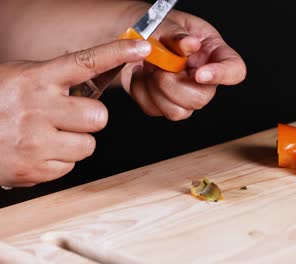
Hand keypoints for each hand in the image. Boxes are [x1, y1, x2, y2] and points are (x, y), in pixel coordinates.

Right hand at [0, 39, 151, 186]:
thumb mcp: (21, 79)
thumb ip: (58, 78)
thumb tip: (101, 71)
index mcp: (36, 79)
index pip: (85, 63)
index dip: (116, 53)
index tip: (140, 48)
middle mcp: (38, 108)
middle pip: (99, 117)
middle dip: (90, 120)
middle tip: (69, 118)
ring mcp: (35, 140)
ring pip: (88, 145)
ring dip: (75, 143)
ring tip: (49, 136)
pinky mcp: (35, 168)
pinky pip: (70, 166)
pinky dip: (59, 161)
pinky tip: (38, 151)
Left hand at [121, 10, 246, 119]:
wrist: (132, 36)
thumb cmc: (157, 26)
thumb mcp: (167, 22)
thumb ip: (178, 35)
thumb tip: (190, 44)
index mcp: (213, 52)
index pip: (234, 70)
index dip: (222, 75)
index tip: (199, 74)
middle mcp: (203, 77)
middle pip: (201, 98)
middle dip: (173, 84)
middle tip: (158, 65)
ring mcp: (185, 93)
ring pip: (179, 111)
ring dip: (156, 89)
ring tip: (149, 67)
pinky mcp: (165, 103)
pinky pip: (155, 109)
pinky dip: (141, 91)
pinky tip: (141, 74)